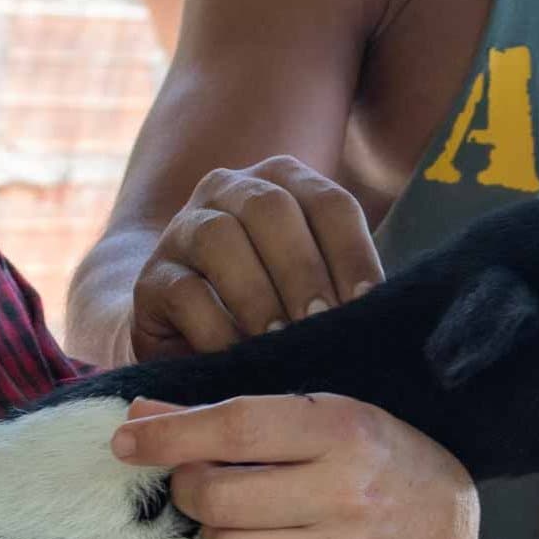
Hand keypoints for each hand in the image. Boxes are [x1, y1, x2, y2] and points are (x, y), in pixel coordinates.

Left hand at [113, 396, 475, 538]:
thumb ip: (232, 418)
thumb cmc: (372, 456)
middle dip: (190, 488)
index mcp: (341, 429)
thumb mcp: (318, 416)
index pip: (236, 427)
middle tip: (200, 482)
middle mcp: (345, 491)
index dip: (170, 435)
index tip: (127, 439)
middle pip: (219, 496)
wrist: (446, 525)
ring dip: (213, 535)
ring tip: (237, 519)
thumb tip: (138, 414)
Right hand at [129, 157, 383, 359]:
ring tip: (279, 341)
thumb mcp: (315, 290)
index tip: (367, 304)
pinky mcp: (152, 277)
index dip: (352, 253)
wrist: (192, 335)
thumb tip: (386, 317)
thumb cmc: (277, 311)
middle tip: (320, 323)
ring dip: (256, 293)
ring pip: (219, 238)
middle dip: (302, 269)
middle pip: (271, 208)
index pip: (329, 203)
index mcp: (283, 182)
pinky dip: (215, 326)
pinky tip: (238, 355)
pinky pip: (184, 290)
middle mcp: (229, 189)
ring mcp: (184, 227)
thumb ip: (344, 288)